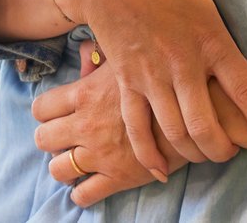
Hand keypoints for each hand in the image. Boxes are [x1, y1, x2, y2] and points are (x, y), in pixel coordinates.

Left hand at [33, 46, 187, 207]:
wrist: (204, 104)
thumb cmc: (169, 74)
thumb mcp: (131, 57)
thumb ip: (103, 57)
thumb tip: (85, 51)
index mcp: (87, 94)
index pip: (42, 107)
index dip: (46, 112)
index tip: (58, 113)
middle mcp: (87, 125)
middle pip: (43, 139)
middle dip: (52, 139)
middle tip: (68, 136)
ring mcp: (100, 153)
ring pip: (58, 170)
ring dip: (65, 166)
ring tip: (80, 161)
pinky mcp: (118, 177)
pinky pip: (84, 195)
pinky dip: (82, 193)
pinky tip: (93, 184)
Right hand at [61, 0, 246, 176]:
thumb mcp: (207, 8)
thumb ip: (219, 43)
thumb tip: (234, 71)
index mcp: (213, 42)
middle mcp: (185, 64)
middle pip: (207, 125)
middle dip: (223, 149)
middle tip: (231, 152)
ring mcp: (153, 76)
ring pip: (176, 133)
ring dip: (193, 153)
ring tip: (205, 155)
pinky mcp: (127, 82)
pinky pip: (138, 128)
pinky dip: (150, 154)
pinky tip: (161, 169)